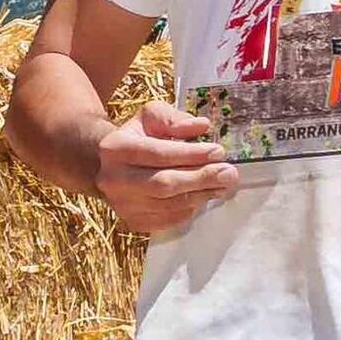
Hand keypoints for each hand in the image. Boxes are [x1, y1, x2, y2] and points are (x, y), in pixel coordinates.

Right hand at [96, 97, 239, 237]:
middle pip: (163, 184)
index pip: (157, 153)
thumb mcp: (151, 117)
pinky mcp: (134, 222)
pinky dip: (191, 208)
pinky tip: (203, 195)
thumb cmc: (138, 137)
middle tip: (228, 173)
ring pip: (169, 204)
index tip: (218, 151)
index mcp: (115, 149)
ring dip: (201, 194)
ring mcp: (123, 205)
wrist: (111, 165)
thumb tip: (201, 126)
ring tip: (223, 184)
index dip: (190, 154)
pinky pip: (170, 219)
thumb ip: (175, 119)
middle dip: (201, 178)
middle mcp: (114, 180)